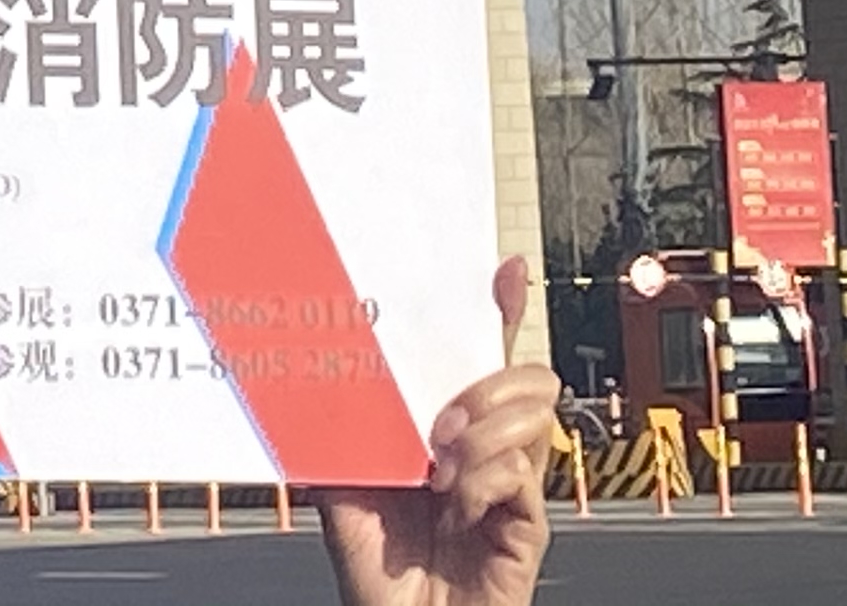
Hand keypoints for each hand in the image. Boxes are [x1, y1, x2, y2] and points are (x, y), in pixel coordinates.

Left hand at [317, 260, 561, 605]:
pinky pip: (522, 474)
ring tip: (442, 466)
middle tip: (441, 420)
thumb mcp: (343, 489)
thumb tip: (313, 373)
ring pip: (533, 418)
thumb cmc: (375, 575)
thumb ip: (341, 435)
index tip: (504, 271)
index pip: (483, 362)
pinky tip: (455, 505)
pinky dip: (483, 482)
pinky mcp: (526, 527)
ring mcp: (511, 488)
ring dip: (483, 432)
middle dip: (486, 383)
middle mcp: (487, 453)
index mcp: (448, 434)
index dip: (500, 313)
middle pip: (526, 380)